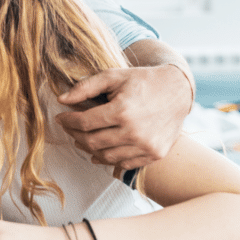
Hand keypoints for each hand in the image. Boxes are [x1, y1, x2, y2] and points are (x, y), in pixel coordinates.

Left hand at [56, 64, 190, 168]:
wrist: (178, 91)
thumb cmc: (143, 81)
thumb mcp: (113, 76)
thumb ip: (85, 87)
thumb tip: (61, 99)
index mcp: (122, 110)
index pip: (84, 123)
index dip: (68, 121)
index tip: (61, 118)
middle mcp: (135, 132)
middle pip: (92, 142)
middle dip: (75, 135)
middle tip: (70, 129)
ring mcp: (146, 146)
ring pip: (106, 156)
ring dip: (89, 149)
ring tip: (82, 140)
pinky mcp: (155, 154)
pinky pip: (124, 163)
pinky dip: (109, 159)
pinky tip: (101, 151)